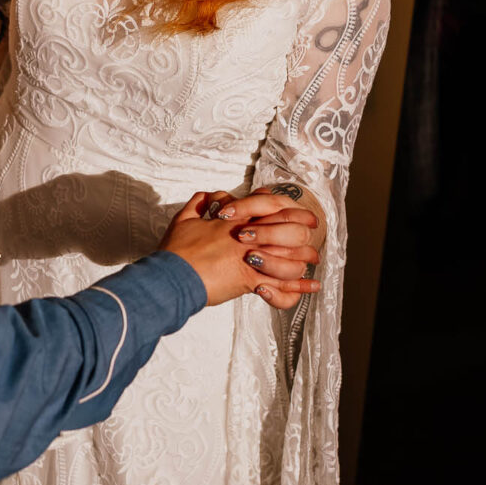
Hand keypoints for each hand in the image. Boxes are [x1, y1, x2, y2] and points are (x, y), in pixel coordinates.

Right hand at [160, 191, 321, 307]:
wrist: (172, 276)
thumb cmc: (176, 251)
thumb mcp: (183, 220)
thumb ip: (197, 204)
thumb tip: (206, 197)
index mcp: (233, 221)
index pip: (266, 206)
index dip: (285, 207)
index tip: (293, 209)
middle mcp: (246, 238)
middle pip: (286, 229)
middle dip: (302, 230)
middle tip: (311, 231)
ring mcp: (250, 259)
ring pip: (288, 256)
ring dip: (303, 258)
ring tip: (313, 260)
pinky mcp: (250, 281)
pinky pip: (281, 284)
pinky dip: (298, 287)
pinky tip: (312, 287)